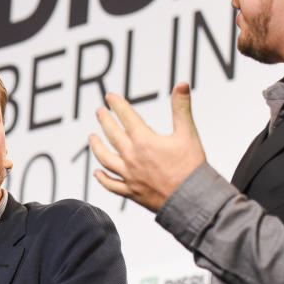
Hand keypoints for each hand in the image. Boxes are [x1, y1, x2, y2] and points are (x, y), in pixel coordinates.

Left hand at [89, 82, 205, 211]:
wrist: (192, 200)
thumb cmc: (191, 167)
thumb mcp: (188, 134)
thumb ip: (181, 108)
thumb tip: (181, 84)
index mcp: (144, 141)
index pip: (126, 117)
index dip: (117, 105)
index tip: (109, 97)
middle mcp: (132, 157)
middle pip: (112, 135)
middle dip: (104, 121)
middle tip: (99, 112)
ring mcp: (129, 176)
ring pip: (105, 159)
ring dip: (97, 147)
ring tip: (92, 138)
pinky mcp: (131, 192)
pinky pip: (111, 185)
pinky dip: (102, 178)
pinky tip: (97, 173)